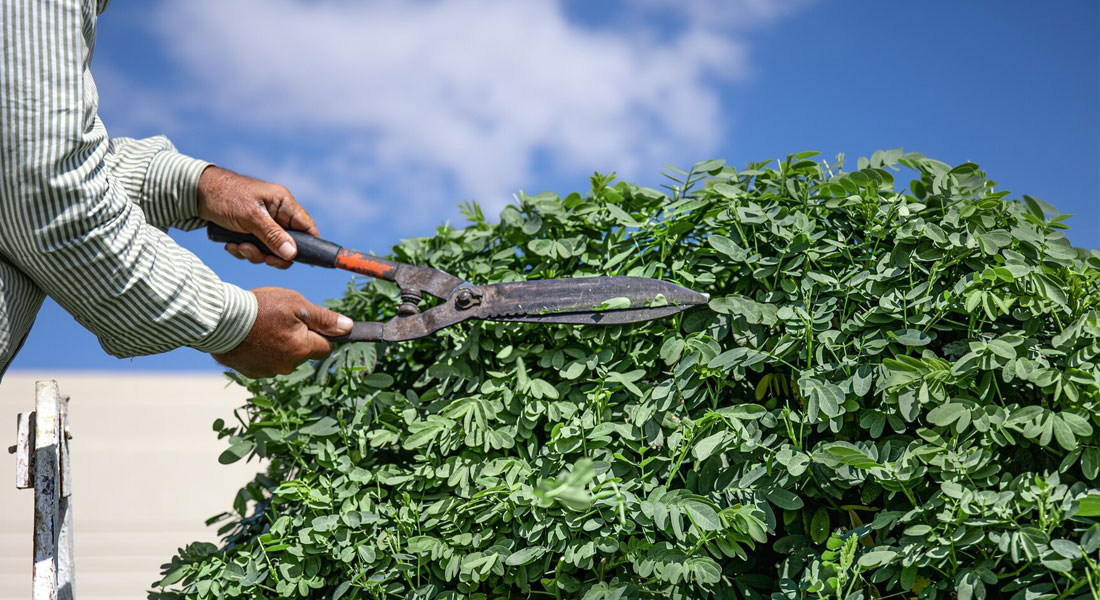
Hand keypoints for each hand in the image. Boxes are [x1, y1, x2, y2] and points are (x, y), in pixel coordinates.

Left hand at [197, 166, 318, 268]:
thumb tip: (292, 254)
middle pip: (289, 244)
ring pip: (270, 249)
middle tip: (262, 258)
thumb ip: (273, 236)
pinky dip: (243, 250)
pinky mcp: (250, 230)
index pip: (307, 227)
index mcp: (283, 203)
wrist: (195, 193)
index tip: (304, 261)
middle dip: (272, 254)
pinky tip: (230, 244)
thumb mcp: (250, 217)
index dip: (310, 245)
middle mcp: (276, 213)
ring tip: (238, 246)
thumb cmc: (225, 196)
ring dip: (254, 253)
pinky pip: (255, 248)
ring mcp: (263, 223)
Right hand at [212, 287, 352, 377]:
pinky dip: (262, 351)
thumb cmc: (261, 308)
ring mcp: (268, 371)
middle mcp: (288, 365)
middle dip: (298, 338)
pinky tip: (252, 337)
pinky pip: (264, 362)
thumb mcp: (296, 305)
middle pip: (304, 353)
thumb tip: (348, 328)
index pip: (325, 347)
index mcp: (303, 349)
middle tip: (281, 319)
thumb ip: (323, 318)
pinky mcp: (251, 372)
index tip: (308, 322)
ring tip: (263, 326)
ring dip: (279, 345)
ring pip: (284, 358)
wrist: (220, 321)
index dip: (320, 333)